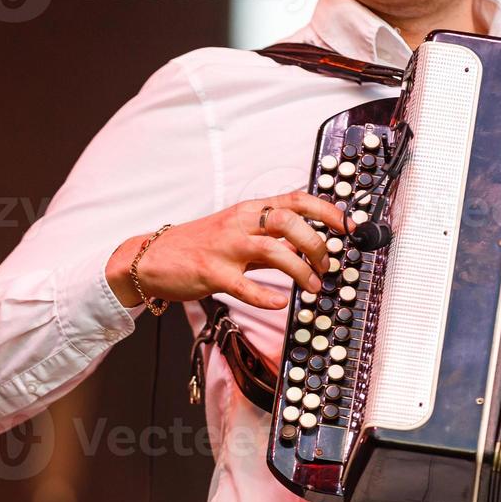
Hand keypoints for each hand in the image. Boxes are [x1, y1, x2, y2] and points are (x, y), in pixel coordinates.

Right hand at [106, 191, 351, 310]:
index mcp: (249, 211)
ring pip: (272, 250)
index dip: (326, 210)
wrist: (152, 257)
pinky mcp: (212, 273)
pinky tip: (280, 301)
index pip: (295, 200)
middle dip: (316, 243)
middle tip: (327, 265)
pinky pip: (244, 285)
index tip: (348, 226)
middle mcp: (239, 223)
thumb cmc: (199, 246)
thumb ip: (270, 237)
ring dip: (300, 270)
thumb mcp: (238, 232)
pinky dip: (267, 295)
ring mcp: (225, 247)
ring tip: (312, 287)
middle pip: (288, 221)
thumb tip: (307, 245)